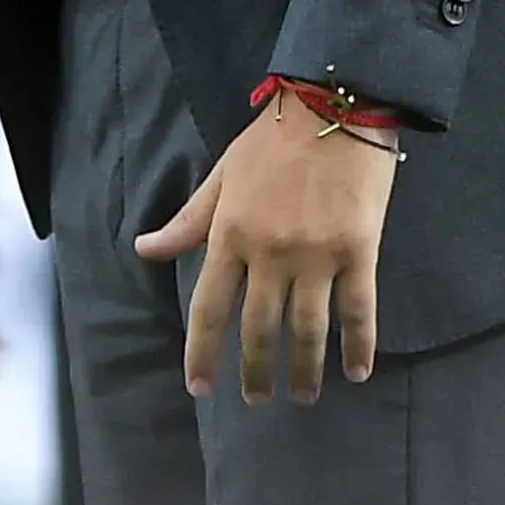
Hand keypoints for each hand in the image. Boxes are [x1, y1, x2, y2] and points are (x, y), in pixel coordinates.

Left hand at [138, 89, 399, 402]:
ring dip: (304, 371)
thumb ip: (188, 221)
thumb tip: (145, 249)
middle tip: (258, 401)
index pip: (210, 308)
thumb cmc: (273, 139)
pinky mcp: (359, 250)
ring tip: (303, 397)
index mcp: (231, 234)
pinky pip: (358, 310)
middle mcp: (270, 252)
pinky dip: (358, 346)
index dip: (202, 354)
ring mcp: (317, 254)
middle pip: (259, 330)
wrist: (337, 103)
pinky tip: (357, 373)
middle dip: (257, 373)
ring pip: (307, 330)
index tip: (200, 388)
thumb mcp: (222, 176)